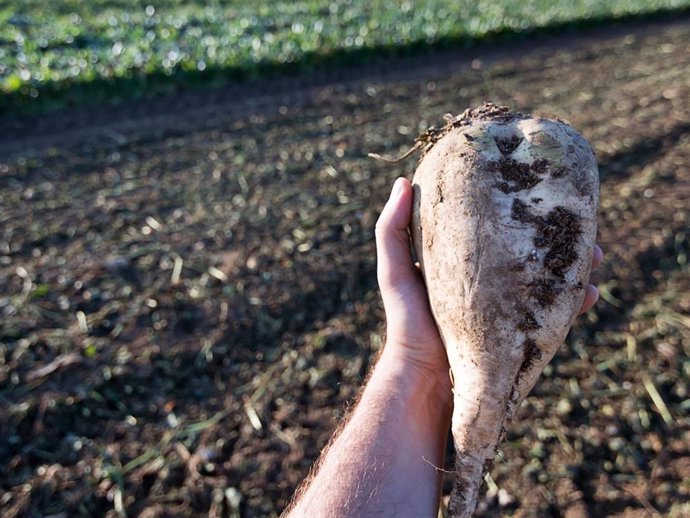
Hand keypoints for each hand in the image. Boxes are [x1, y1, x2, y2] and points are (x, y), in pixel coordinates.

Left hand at [375, 177, 602, 387]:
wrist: (425, 378)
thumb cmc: (406, 321)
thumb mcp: (394, 271)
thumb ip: (392, 230)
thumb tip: (403, 180)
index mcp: (466, 261)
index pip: (499, 228)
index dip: (520, 211)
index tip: (540, 191)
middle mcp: (491, 281)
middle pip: (532, 251)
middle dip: (560, 236)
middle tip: (582, 226)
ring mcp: (509, 307)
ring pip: (551, 279)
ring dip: (577, 266)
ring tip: (595, 256)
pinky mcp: (522, 333)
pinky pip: (556, 314)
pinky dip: (575, 303)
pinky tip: (590, 293)